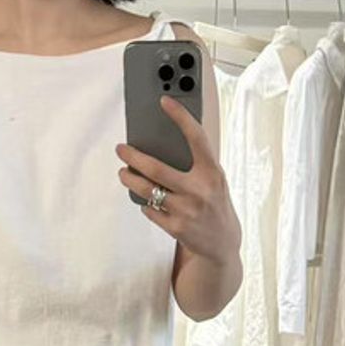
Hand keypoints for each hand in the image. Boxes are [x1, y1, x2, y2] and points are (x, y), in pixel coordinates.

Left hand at [115, 95, 238, 260]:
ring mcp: (187, 210)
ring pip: (147, 190)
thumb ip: (196, 164)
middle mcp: (200, 190)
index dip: (180, 117)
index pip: (196, 137)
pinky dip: (145, 203)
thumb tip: (162, 145)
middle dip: (133, 157)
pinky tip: (146, 199)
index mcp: (212, 172)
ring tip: (123, 173)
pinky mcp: (177, 228)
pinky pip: (150, 210)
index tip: (164, 101)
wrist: (223, 244)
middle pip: (156, 168)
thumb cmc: (214, 204)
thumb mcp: (214, 180)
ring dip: (130, 179)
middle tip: (121, 149)